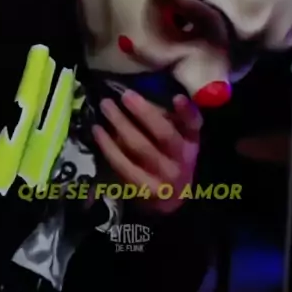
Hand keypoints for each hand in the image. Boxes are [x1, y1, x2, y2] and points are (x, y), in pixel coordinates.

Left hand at [92, 92, 201, 214]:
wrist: (170, 199)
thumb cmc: (171, 158)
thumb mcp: (181, 139)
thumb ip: (172, 119)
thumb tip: (143, 92)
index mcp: (191, 142)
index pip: (194, 125)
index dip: (187, 112)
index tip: (177, 97)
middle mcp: (182, 159)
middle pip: (164, 134)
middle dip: (143, 112)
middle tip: (124, 95)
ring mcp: (163, 176)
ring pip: (140, 147)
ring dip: (120, 124)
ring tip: (106, 106)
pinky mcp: (143, 188)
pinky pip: (123, 164)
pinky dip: (108, 146)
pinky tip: (97, 131)